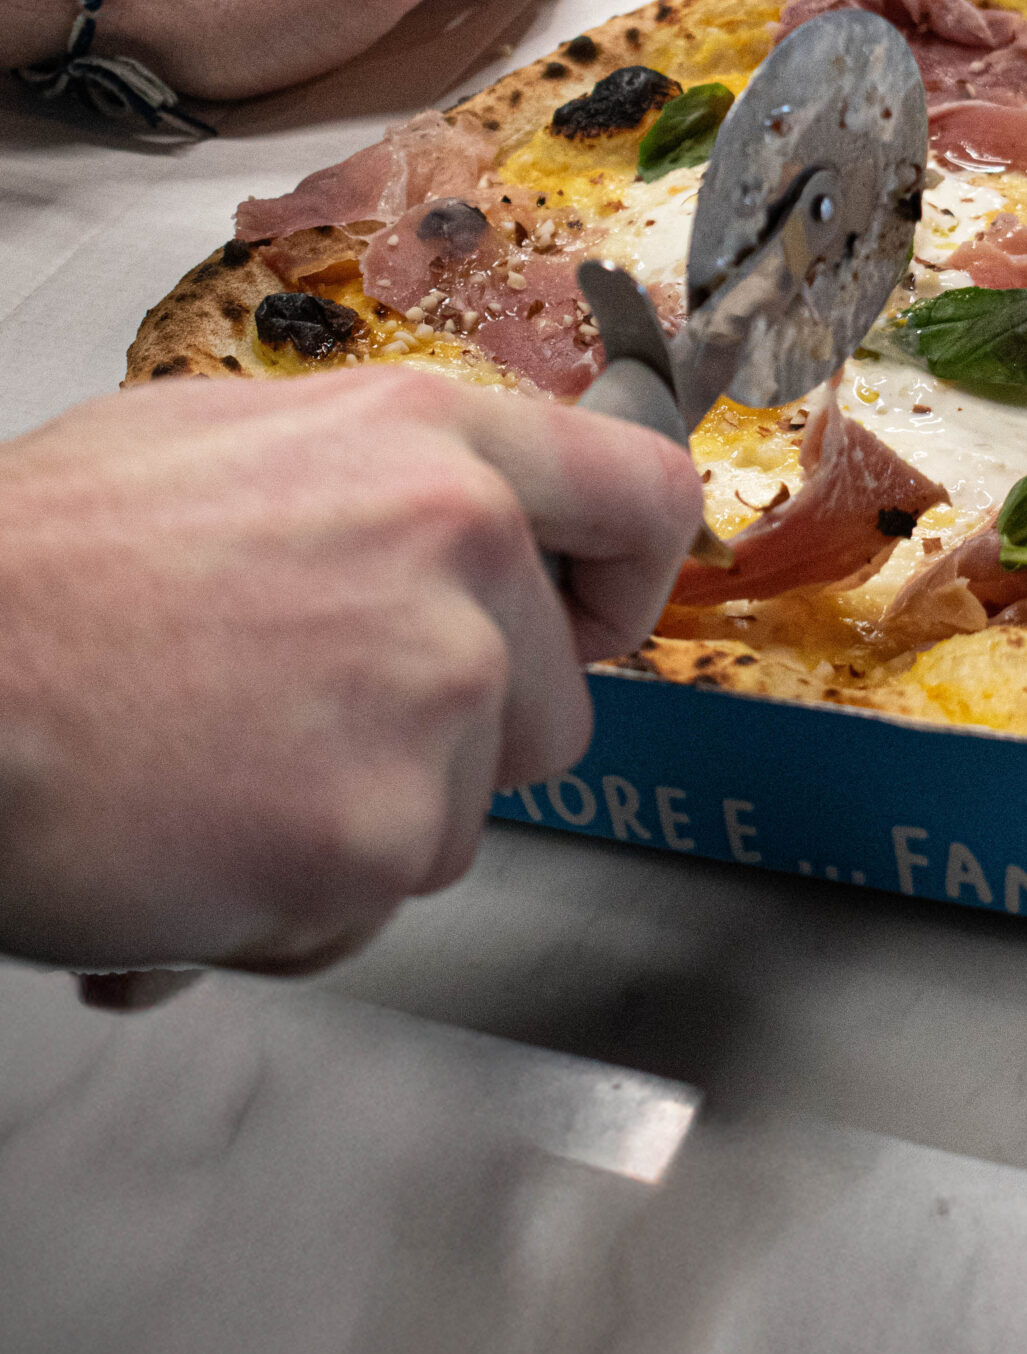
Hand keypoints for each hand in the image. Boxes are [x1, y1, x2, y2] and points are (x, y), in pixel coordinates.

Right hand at [0, 369, 701, 981]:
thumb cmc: (36, 568)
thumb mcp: (221, 448)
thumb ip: (375, 490)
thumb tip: (452, 536)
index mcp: (429, 440)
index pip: (640, 496)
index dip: (626, 583)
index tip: (593, 629)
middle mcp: (461, 551)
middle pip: (550, 709)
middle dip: (446, 749)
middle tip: (297, 735)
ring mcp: (431, 694)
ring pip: (454, 825)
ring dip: (349, 833)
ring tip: (206, 781)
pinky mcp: (376, 832)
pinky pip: (369, 911)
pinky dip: (280, 913)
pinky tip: (180, 853)